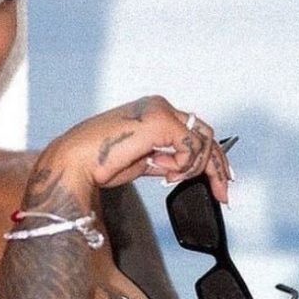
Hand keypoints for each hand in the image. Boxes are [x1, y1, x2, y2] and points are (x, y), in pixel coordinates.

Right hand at [48, 95, 231, 205]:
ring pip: (202, 140)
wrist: (74, 162)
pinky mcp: (160, 121)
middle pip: (205, 134)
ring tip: (172, 178)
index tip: (218, 180)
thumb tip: (178, 170)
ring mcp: (160, 111)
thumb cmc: (96, 163)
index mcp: (153, 112)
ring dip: (194, 167)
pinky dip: (184, 164)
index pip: (194, 131)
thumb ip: (162, 160)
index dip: (209, 157)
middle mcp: (159, 107)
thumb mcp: (139, 162)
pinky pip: (190, 146)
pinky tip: (167, 173)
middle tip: (223, 192)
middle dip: (217, 166)